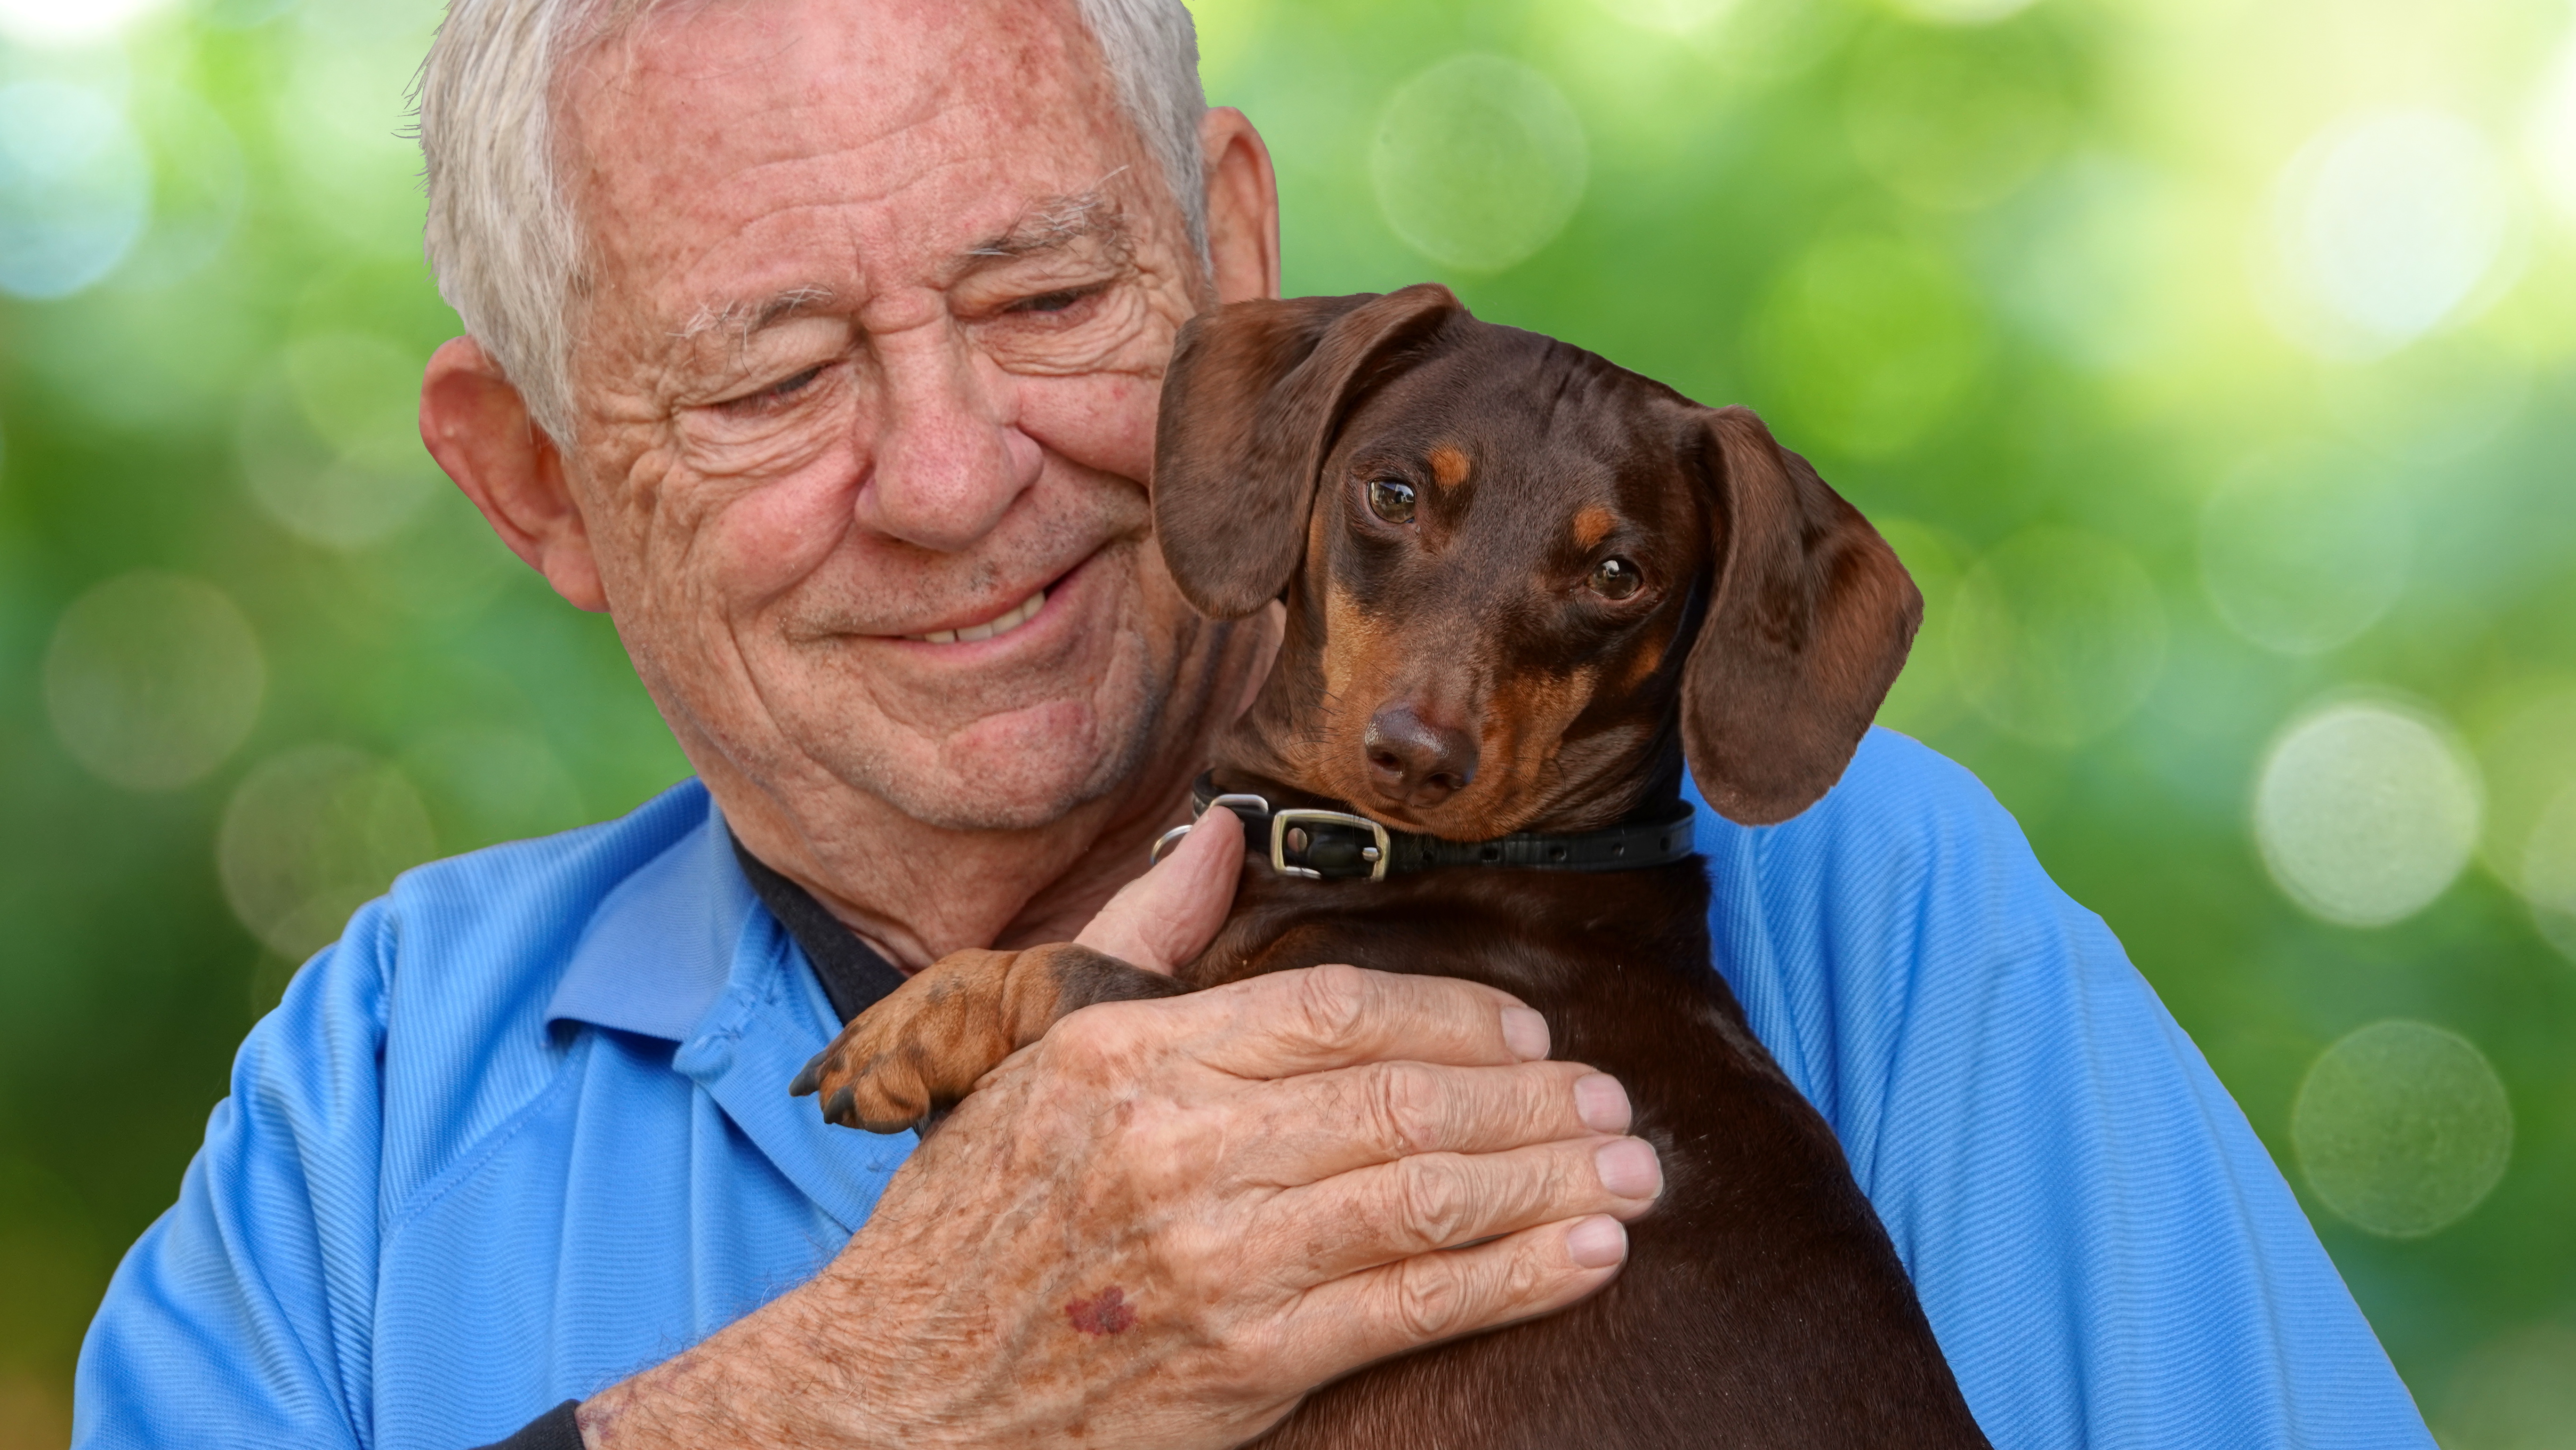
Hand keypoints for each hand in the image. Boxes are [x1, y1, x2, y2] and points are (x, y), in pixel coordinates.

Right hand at [576, 828, 1658, 1448]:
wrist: (891, 1399)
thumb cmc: (970, 1221)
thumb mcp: (1033, 1055)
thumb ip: (1141, 939)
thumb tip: (1218, 833)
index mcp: (1128, 1057)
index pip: (1332, 1009)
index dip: (1452, 1015)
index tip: (1530, 1029)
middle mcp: (1175, 1147)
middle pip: (1400, 1101)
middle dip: (1531, 1101)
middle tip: (1617, 1102)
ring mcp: (1211, 1259)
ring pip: (1422, 1199)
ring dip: (1548, 1183)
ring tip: (1636, 1174)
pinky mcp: (1240, 1364)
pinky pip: (1405, 1308)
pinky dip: (1510, 1279)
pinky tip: (1586, 1257)